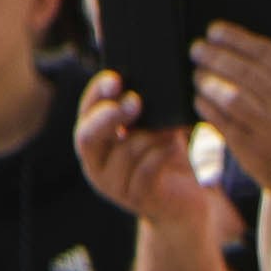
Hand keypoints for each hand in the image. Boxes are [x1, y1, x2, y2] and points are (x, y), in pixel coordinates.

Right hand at [74, 69, 215, 234]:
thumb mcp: (155, 127)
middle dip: (111, 116)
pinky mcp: (135, 198)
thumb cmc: (166, 157)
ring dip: (151, 134)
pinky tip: (174, 144)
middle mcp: (95, 163)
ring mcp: (112, 184)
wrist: (184, 204)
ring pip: (125, 151)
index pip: (85, 112)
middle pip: (88, 136)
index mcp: (94, 139)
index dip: (97, 94)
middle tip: (135, 100)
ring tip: (171, 126)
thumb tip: (152, 67)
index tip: (115, 79)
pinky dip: (162, 152)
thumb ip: (146, 105)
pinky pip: (145, 169)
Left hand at [188, 23, 270, 209]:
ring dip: (209, 81)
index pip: (264, 53)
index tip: (214, 30)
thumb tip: (241, 50)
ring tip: (197, 74)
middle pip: (244, 72)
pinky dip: (208, 108)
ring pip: (231, 96)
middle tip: (196, 49)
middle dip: (215, 56)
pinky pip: (224, 123)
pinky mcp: (255, 151)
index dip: (235, 39)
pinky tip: (200, 100)